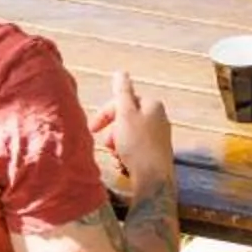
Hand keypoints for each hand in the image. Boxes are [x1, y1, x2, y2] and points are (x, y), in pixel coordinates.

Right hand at [91, 71, 174, 189]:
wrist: (153, 178)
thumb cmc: (137, 145)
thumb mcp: (125, 115)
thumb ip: (122, 92)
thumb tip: (120, 72)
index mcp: (152, 105)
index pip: (123, 101)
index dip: (106, 113)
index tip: (92, 128)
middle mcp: (159, 117)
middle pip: (126, 118)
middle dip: (112, 130)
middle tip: (107, 144)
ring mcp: (159, 136)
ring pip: (129, 134)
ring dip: (117, 142)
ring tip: (116, 154)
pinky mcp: (156, 153)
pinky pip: (135, 147)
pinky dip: (125, 152)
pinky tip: (123, 163)